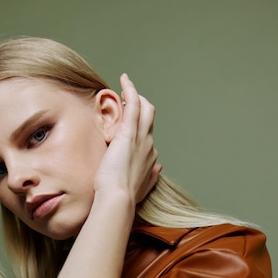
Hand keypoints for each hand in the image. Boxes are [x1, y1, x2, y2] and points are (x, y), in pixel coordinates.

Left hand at [93, 74, 160, 205]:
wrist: (118, 198)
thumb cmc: (124, 196)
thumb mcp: (141, 187)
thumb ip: (151, 177)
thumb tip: (159, 168)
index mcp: (149, 159)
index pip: (148, 137)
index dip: (140, 129)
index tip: (128, 126)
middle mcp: (149, 145)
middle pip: (150, 119)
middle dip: (141, 109)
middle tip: (127, 103)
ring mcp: (141, 137)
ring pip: (145, 109)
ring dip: (136, 97)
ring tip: (125, 89)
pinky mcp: (129, 131)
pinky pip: (133, 103)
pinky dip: (130, 89)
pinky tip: (124, 79)